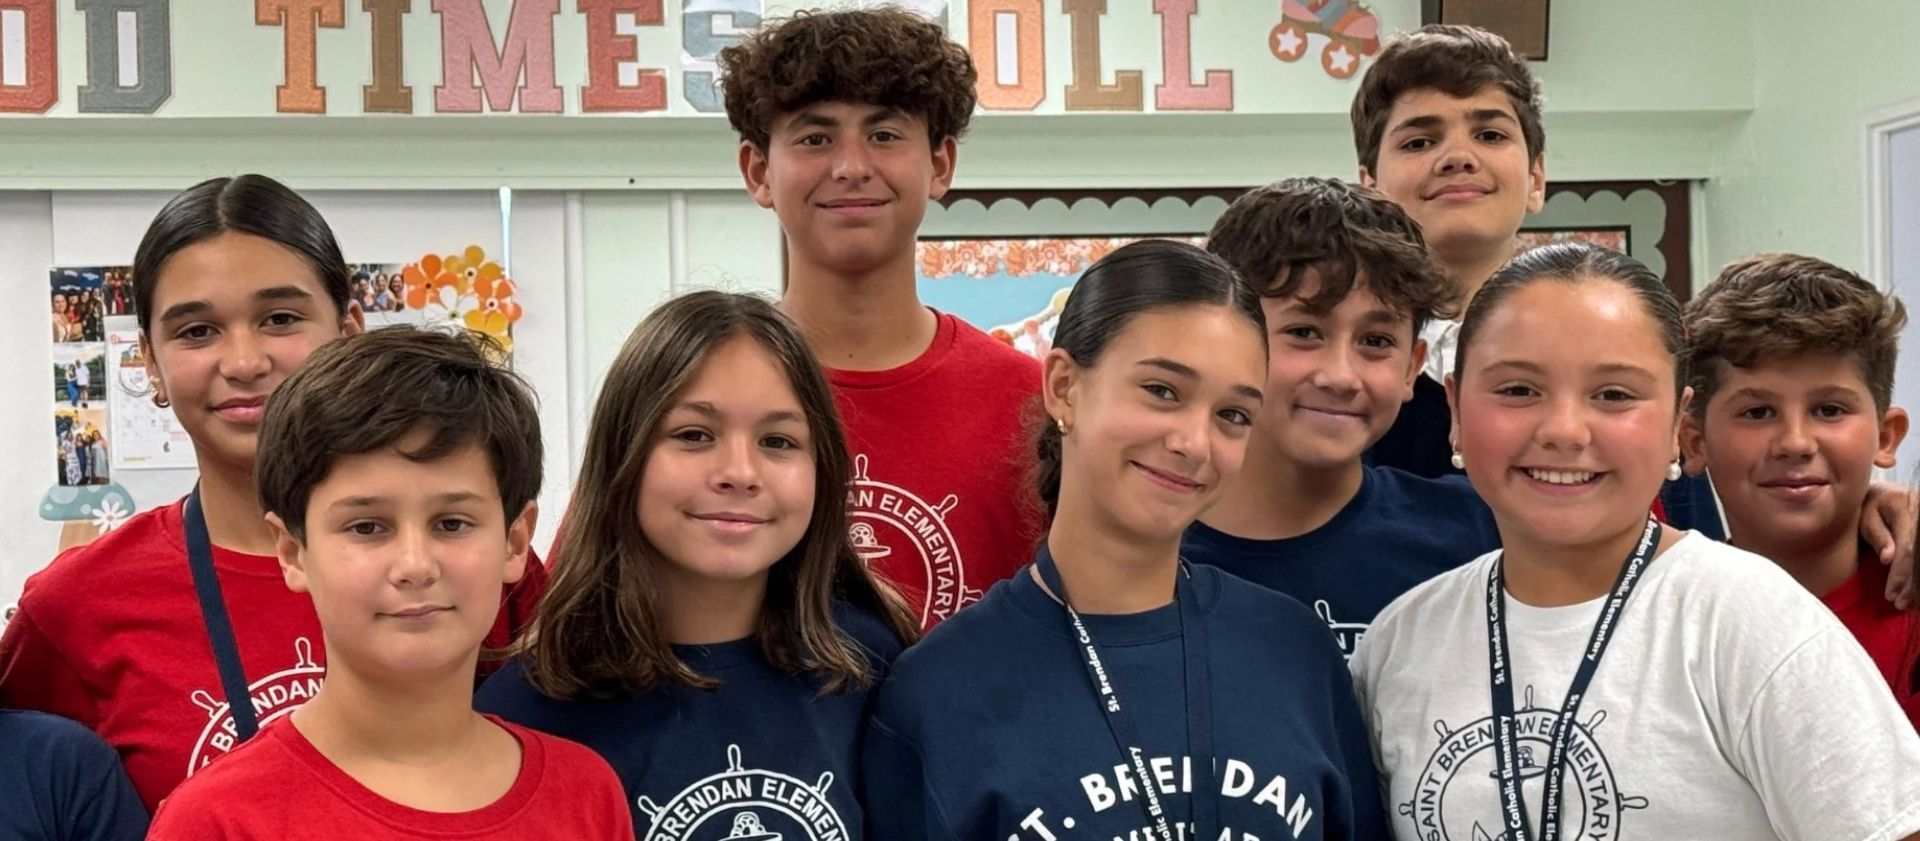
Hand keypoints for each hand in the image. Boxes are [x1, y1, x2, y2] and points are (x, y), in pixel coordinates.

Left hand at [1859, 481, 1915, 608]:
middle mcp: (1919, 511)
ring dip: (1918, 583)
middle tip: (1899, 604)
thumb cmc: (1866, 506)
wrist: (1880, 492)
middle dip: (1911, 584)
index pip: (1907, 548)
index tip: (1891, 595)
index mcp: (1901, 506)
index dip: (1900, 574)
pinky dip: (1918, 574)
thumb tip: (1888, 559)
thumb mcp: (1865, 517)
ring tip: (1907, 602)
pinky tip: (1914, 591)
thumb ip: (1878, 536)